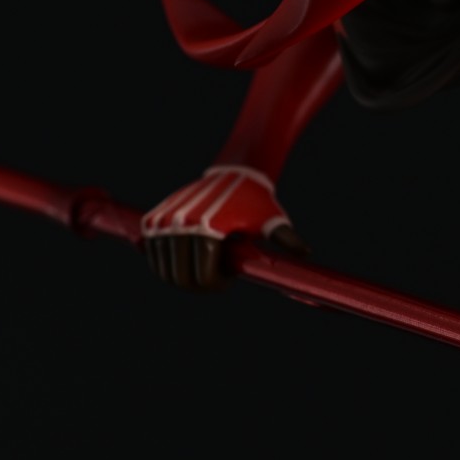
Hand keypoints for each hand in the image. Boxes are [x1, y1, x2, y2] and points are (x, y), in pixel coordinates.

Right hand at [139, 165, 308, 290]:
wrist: (234, 174)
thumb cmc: (257, 201)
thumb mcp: (271, 219)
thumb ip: (285, 237)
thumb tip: (305, 252)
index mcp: (207, 227)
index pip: (202, 278)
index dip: (217, 285)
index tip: (228, 278)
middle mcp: (180, 224)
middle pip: (181, 278)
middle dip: (199, 284)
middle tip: (216, 277)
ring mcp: (163, 222)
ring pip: (164, 271)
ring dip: (183, 276)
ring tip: (205, 265)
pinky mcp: (153, 219)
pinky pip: (153, 256)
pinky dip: (166, 264)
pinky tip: (187, 258)